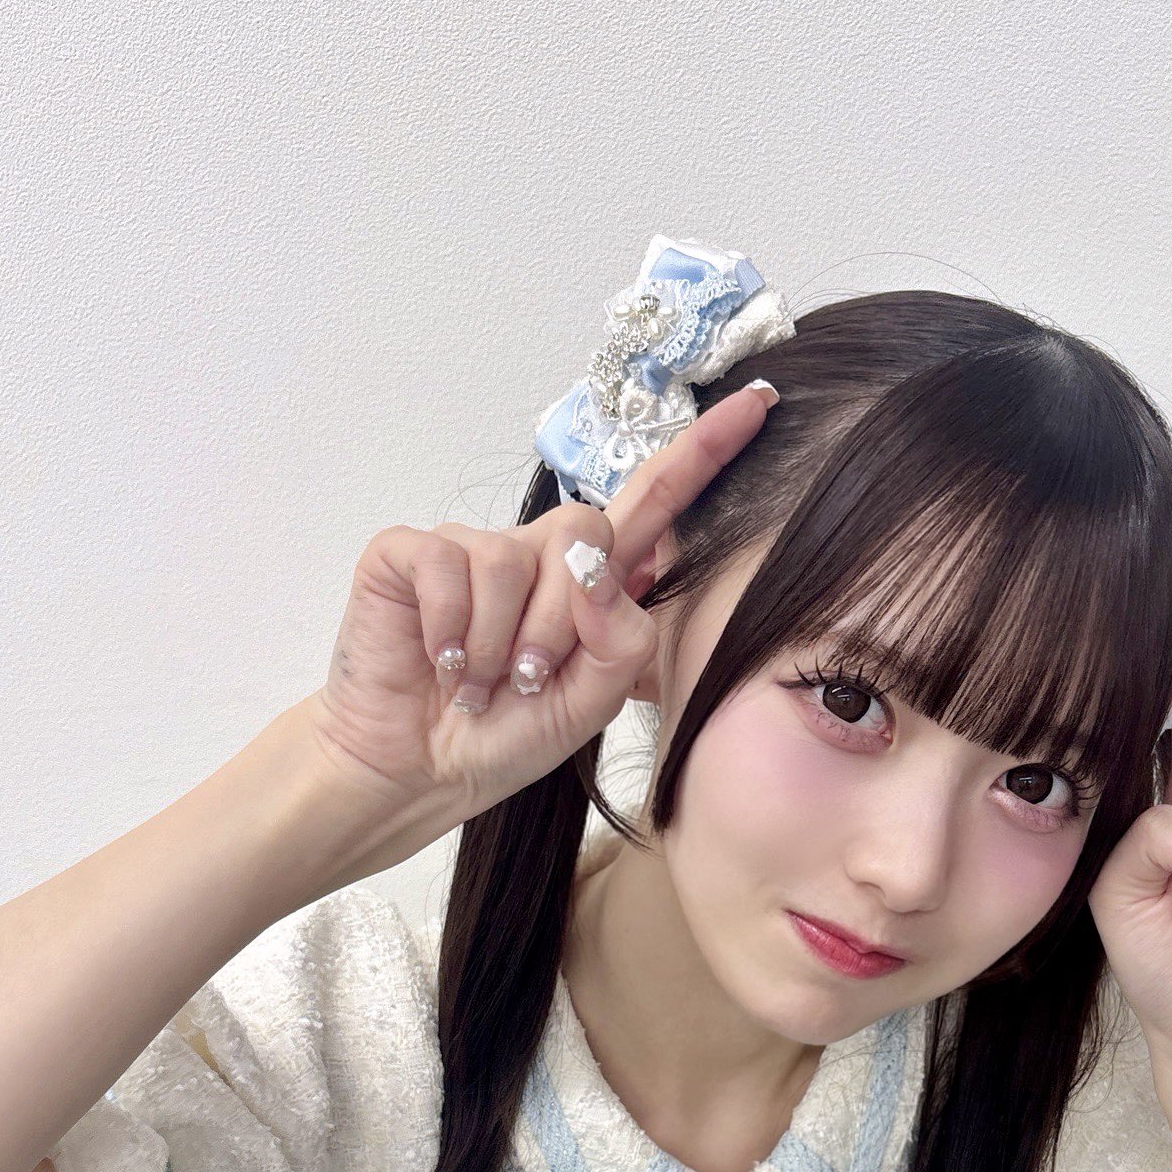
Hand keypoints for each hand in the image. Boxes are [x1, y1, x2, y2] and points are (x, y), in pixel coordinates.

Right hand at [301, 384, 778, 827]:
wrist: (419, 770)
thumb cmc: (504, 737)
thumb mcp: (588, 705)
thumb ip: (620, 641)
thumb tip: (594, 571)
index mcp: (592, 585)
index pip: (656, 502)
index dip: (704, 452)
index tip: (761, 401)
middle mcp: (536, 553)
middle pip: (583, 534)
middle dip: (560, 622)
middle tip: (526, 681)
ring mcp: (472, 548)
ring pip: (511, 559)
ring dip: (498, 642)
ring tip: (478, 683)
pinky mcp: (410, 554)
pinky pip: (447, 567)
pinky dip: (449, 630)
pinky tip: (439, 663)